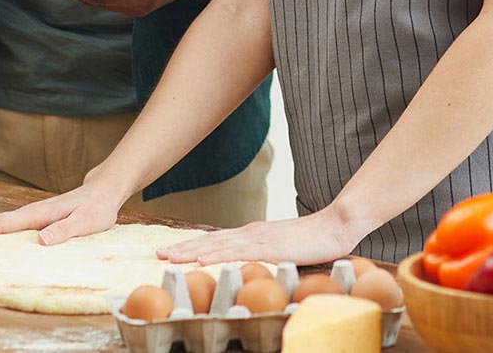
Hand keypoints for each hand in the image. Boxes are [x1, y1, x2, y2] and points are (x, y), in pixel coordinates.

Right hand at [0, 182, 121, 247]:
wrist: (104, 191)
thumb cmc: (97, 208)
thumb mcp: (86, 222)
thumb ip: (65, 230)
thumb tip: (41, 241)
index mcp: (38, 214)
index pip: (2, 225)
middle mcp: (31, 213)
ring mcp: (33, 215)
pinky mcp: (37, 219)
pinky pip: (9, 227)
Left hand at [156, 207, 363, 266]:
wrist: (334, 226)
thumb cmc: (312, 240)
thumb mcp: (282, 248)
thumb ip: (265, 254)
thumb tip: (251, 265)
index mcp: (253, 234)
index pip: (216, 239)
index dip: (193, 245)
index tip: (172, 251)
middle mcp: (251, 232)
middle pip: (210, 240)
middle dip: (184, 247)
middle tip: (158, 254)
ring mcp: (259, 238)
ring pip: (218, 244)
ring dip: (192, 250)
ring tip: (171, 257)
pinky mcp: (269, 246)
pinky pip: (238, 252)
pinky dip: (218, 254)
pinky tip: (204, 258)